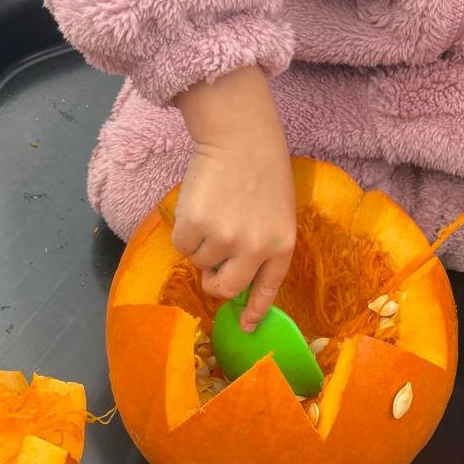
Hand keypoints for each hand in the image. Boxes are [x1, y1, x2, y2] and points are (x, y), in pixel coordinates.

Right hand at [172, 67, 294, 330]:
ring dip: (200, 246)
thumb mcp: (278, 213)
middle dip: (214, 282)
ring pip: (200, 263)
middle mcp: (255, 249)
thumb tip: (233, 276)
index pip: (266, 290)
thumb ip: (263, 245)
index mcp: (281, 247)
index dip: (255, 311)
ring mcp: (225, 239)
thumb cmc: (262, 170)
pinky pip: (182, 246)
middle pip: (225, 288)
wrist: (241, 137)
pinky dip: (184, 232)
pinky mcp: (196, 226)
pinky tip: (197, 208)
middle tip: (210, 267)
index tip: (245, 326)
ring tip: (211, 215)